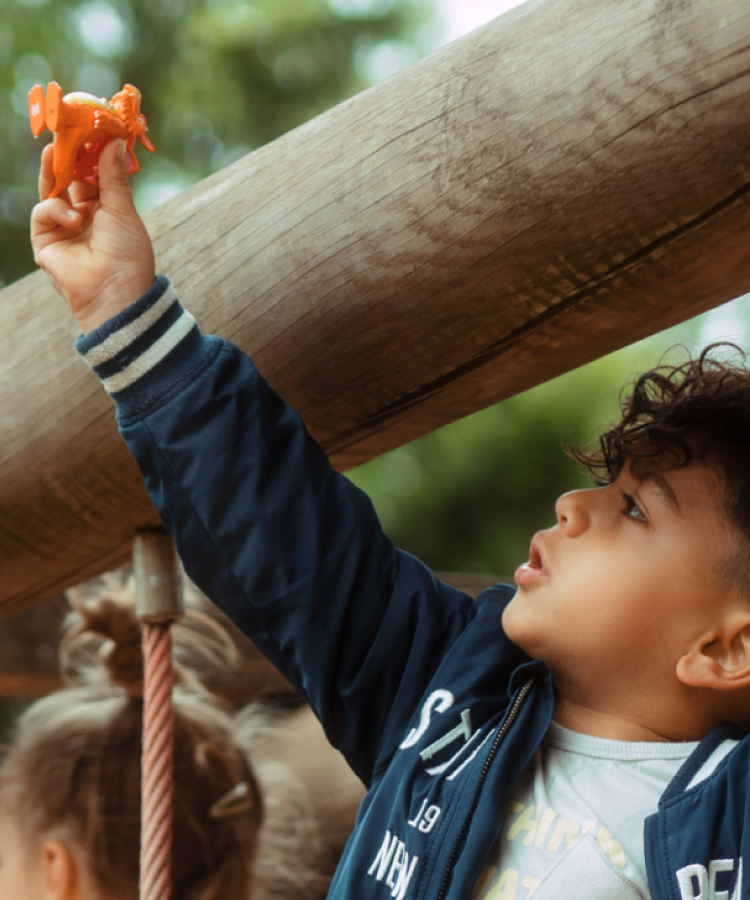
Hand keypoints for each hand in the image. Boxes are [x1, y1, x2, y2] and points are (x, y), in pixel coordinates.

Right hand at [31, 139, 155, 333]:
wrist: (117, 291)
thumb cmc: (128, 254)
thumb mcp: (123, 210)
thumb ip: (113, 176)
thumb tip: (114, 142)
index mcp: (105, 209)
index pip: (92, 174)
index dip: (89, 153)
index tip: (89, 130)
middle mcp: (82, 216)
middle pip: (68, 179)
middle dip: (65, 156)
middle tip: (62, 131)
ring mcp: (62, 227)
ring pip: (51, 190)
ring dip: (52, 170)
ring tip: (53, 151)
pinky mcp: (46, 240)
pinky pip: (44, 211)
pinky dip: (56, 209)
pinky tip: (74, 218)